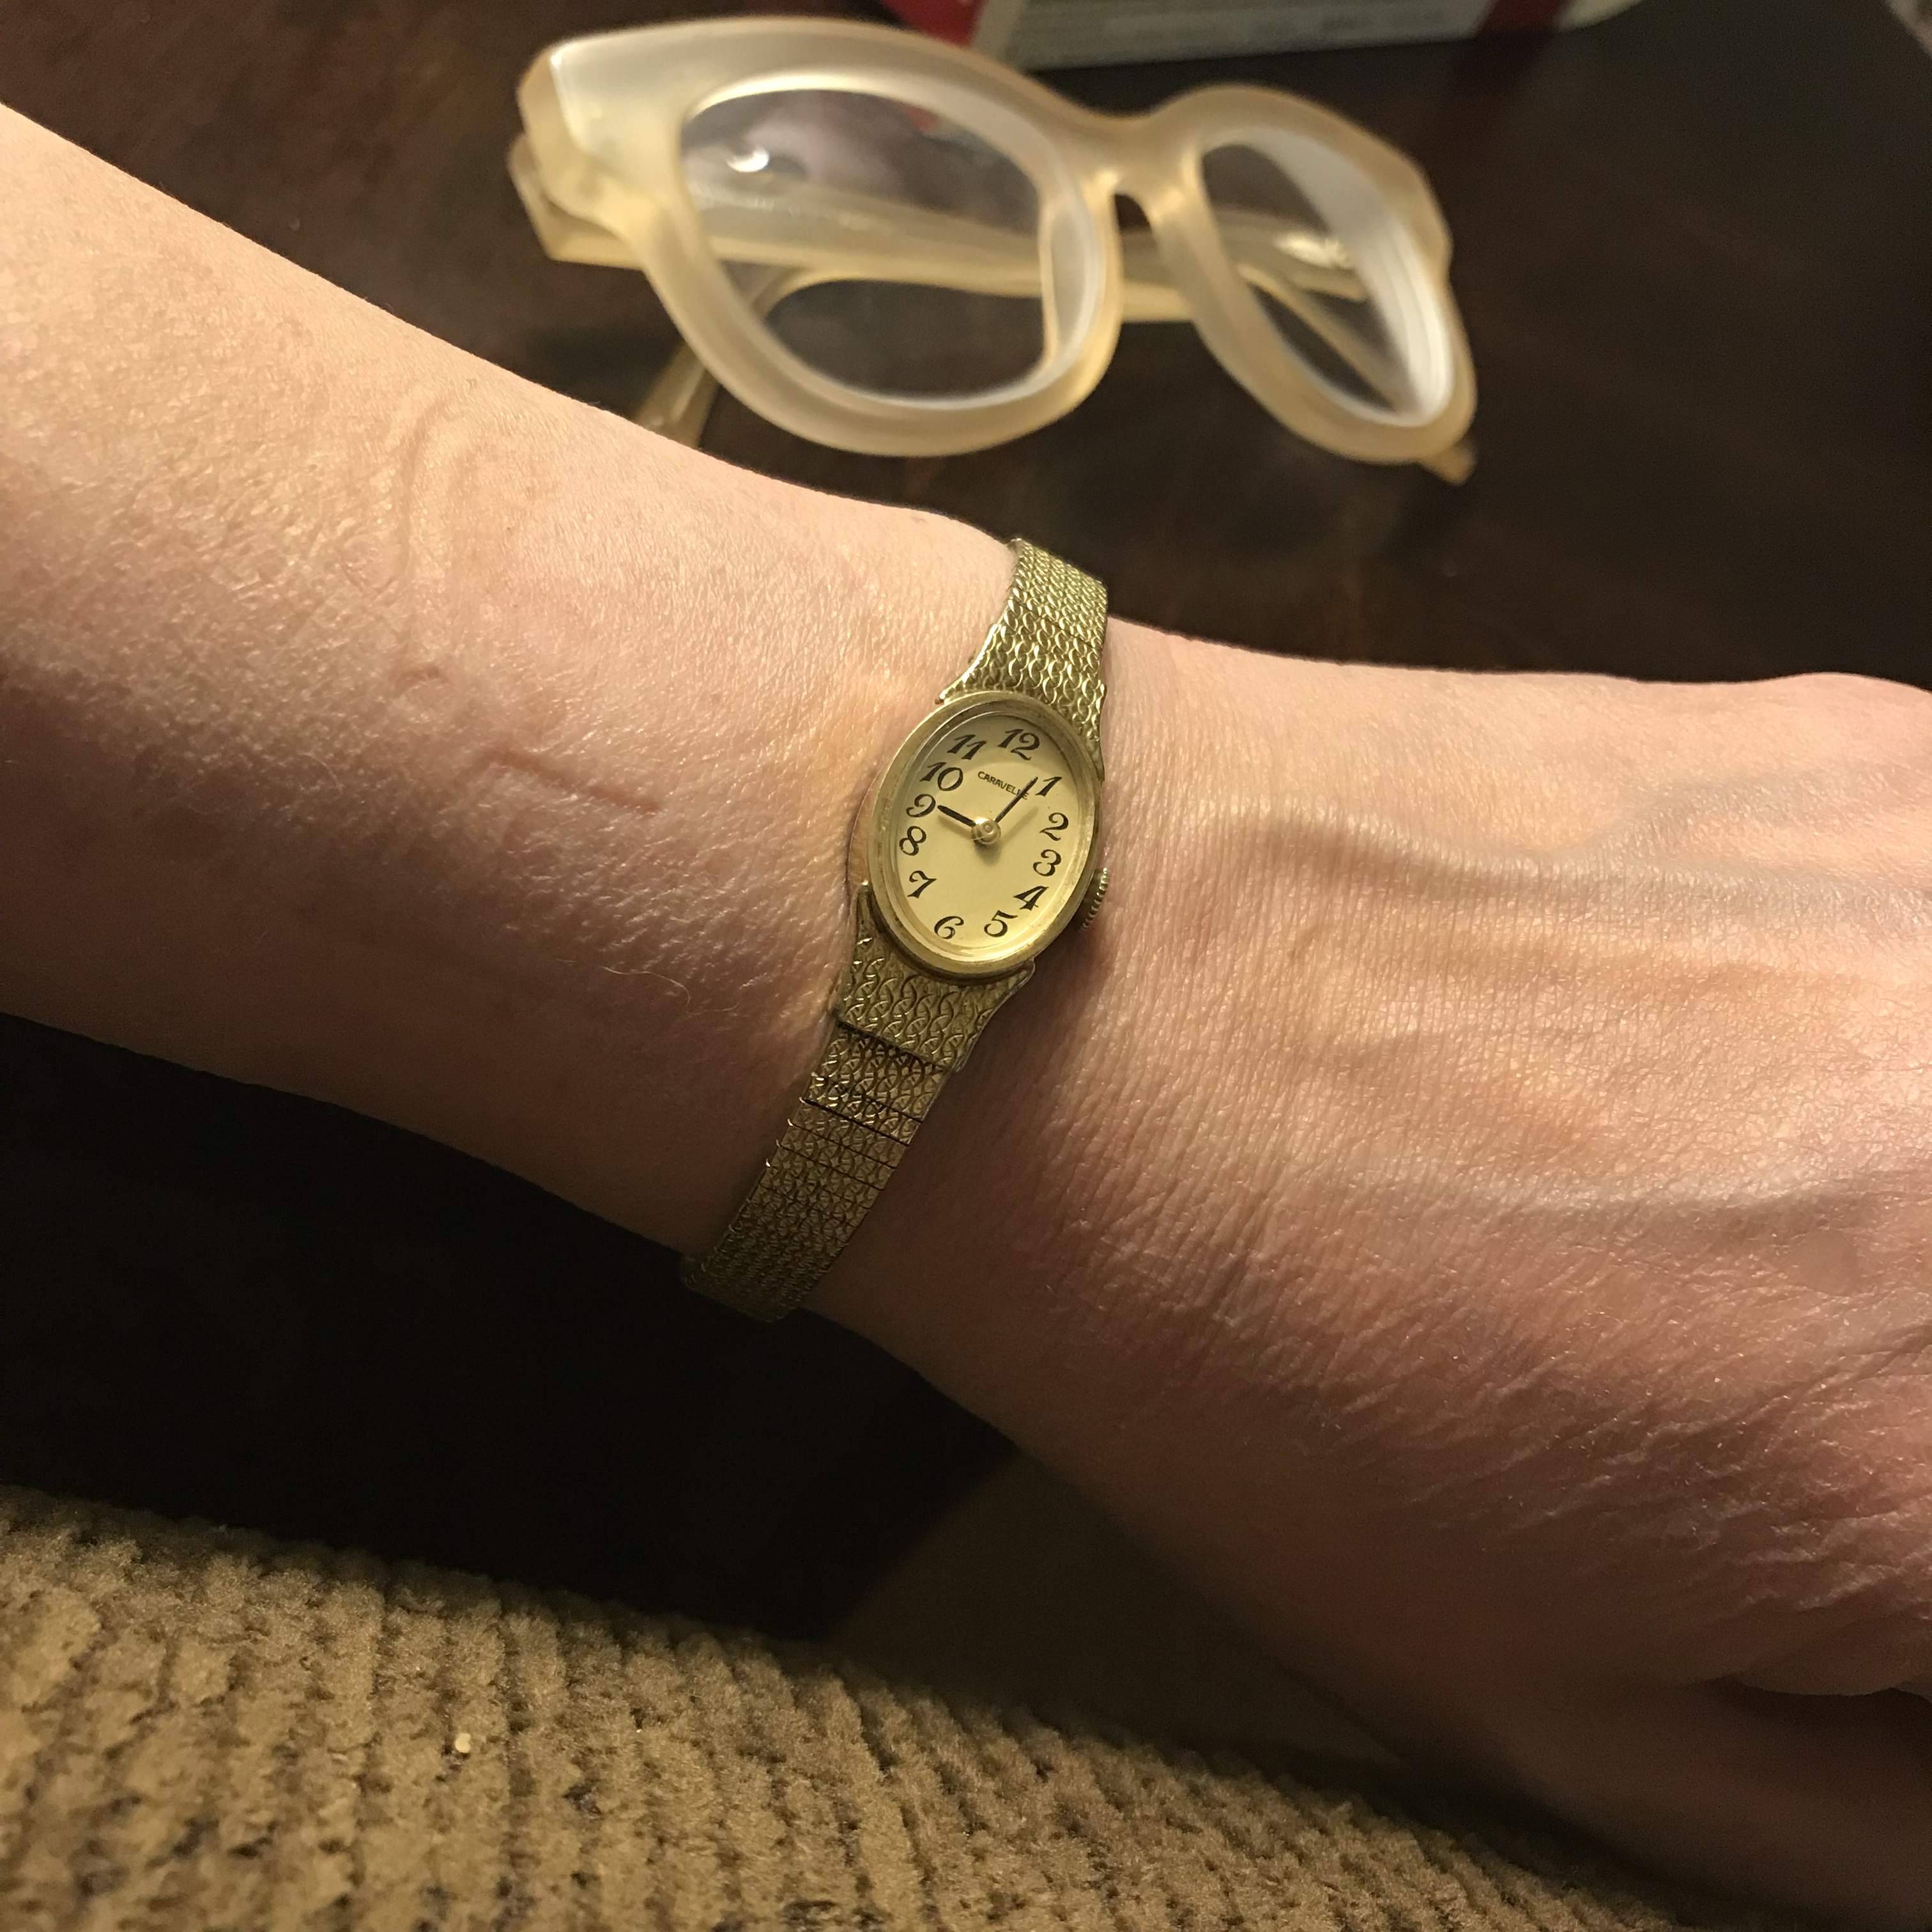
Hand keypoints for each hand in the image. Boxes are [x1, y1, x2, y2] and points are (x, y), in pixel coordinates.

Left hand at [823, 645, 1931, 1927]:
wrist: (1073, 980)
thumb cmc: (1259, 1361)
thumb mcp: (1559, 1703)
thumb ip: (1879, 1806)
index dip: (1926, 1570)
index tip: (1861, 1544)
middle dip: (1923, 1397)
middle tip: (1822, 1390)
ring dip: (1910, 1212)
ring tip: (1762, 1229)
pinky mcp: (1892, 752)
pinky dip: (1913, 1037)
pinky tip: (1771, 1057)